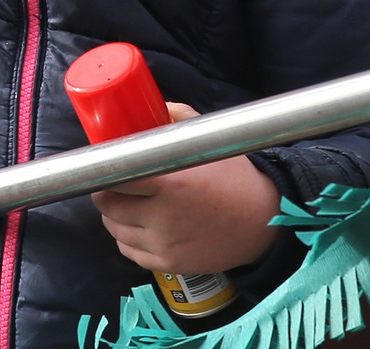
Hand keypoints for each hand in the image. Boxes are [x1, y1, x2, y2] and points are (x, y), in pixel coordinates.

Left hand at [93, 103, 280, 273]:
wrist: (264, 222)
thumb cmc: (236, 178)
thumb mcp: (209, 141)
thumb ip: (177, 118)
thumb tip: (152, 106)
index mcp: (170, 183)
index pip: (115, 176)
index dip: (106, 169)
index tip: (107, 162)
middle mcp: (164, 217)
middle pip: (108, 205)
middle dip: (107, 191)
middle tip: (116, 181)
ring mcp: (164, 244)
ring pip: (114, 229)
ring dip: (115, 214)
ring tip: (128, 201)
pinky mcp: (168, 263)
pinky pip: (128, 250)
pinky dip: (126, 237)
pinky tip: (138, 224)